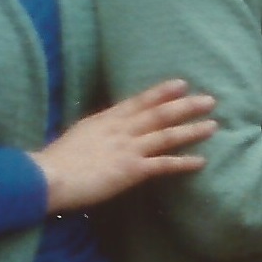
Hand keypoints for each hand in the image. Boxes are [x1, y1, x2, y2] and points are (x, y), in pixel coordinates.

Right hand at [33, 79, 216, 212]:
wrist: (48, 177)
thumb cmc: (57, 161)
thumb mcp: (79, 136)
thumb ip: (97, 131)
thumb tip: (107, 131)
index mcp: (106, 120)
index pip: (139, 101)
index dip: (162, 92)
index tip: (181, 84)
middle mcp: (120, 130)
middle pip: (159, 114)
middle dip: (186, 106)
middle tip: (210, 100)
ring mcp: (127, 149)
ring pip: (167, 135)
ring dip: (192, 130)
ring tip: (213, 125)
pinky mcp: (131, 170)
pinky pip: (163, 164)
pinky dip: (184, 163)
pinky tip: (201, 162)